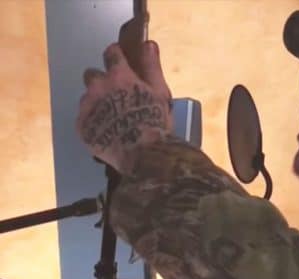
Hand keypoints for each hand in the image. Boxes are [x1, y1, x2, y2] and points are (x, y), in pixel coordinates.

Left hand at [76, 41, 172, 172]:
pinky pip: (84, 119)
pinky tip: (107, 132)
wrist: (143, 156)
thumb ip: (151, 66)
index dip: (116, 57)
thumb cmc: (155, 123)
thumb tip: (148, 44)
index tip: (121, 63)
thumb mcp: (160, 93)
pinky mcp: (81, 126)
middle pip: (92, 75)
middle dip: (102, 82)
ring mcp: (87, 107)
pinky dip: (93, 123)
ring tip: (114, 120)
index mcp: (119, 75)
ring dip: (97, 104)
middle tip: (117, 97)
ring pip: (87, 98)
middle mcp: (98, 87)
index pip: (111, 53)